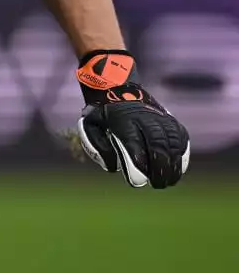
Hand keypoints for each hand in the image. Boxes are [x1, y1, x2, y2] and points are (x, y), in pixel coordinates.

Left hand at [75, 50, 189, 188]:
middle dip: (160, 166)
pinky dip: (182, 153)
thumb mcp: (90, 126)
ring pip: (173, 141)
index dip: (139, 160)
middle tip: (158, 184)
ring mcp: (160, 117)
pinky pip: (180, 136)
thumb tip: (113, 167)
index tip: (139, 179)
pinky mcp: (170, 119)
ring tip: (170, 180)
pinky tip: (178, 167)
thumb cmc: (102, 114)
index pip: (134, 141)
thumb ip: (98, 147)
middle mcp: (144, 117)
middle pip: (158, 142)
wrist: (117, 88)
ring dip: (174, 163)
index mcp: (122, 119)